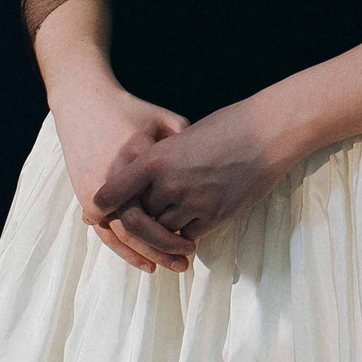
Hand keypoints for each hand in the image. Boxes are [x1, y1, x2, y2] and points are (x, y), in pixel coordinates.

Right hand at [47, 77, 189, 273]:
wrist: (84, 102)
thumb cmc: (130, 111)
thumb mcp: (162, 120)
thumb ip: (187, 143)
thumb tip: (211, 168)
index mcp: (138, 157)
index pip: (158, 202)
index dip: (178, 227)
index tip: (196, 238)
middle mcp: (114, 175)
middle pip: (137, 225)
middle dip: (162, 248)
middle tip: (185, 260)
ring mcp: (96, 186)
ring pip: (120, 234)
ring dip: (145, 255)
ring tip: (169, 267)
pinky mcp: (84, 193)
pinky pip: (104, 231)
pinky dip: (124, 251)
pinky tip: (144, 263)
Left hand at [92, 94, 298, 253]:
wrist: (266, 132)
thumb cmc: (224, 125)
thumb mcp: (180, 135)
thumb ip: (160, 158)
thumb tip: (140, 177)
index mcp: (155, 158)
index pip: (116, 190)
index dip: (103, 204)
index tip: (94, 211)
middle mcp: (170, 183)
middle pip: (139, 215)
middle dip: (137, 219)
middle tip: (131, 222)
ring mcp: (193, 202)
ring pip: (163, 230)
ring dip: (160, 231)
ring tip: (159, 229)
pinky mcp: (216, 216)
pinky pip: (189, 236)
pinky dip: (184, 235)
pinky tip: (186, 228)